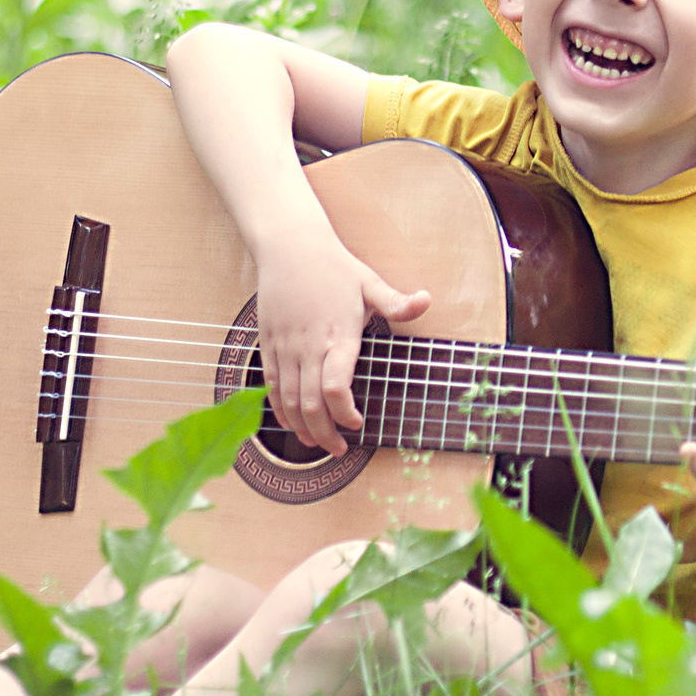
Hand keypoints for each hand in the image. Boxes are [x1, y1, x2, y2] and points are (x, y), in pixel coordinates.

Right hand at [251, 228, 429, 455]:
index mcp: (338, 334)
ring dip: (302, 428)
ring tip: (318, 444)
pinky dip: (280, 411)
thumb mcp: (370, 282)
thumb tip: (427, 300)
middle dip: (325, 433)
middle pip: (311, 404)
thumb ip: (397, 301)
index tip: (358, 423)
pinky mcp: (268, 345)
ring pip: (288, 401)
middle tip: (340, 448)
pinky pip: (271, 387)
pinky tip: (292, 424)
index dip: (345, 413)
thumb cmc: (334, 266)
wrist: (289, 247)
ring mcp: (285, 347)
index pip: (336, 387)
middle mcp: (308, 346)